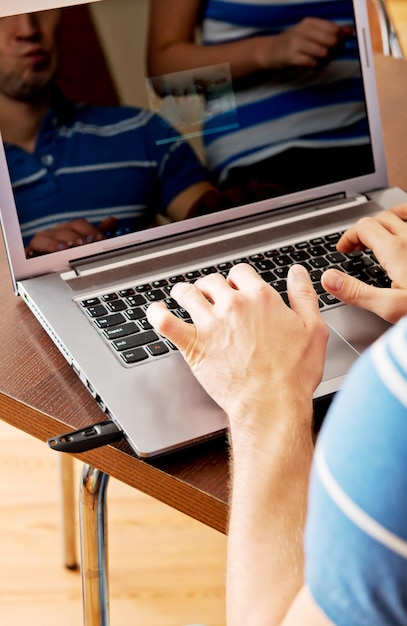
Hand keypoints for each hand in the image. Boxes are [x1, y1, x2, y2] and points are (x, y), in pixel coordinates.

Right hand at [25, 216, 119, 255]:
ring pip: (46, 235)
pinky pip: (32, 247)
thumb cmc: (69, 258)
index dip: (91, 230)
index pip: (79, 224)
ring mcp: (41, 243)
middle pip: (64, 229)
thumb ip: (98, 233)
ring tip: (70, 248)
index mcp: (68, 230)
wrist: (48, 272)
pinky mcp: (30, 253)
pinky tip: (56, 251)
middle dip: (78, 237)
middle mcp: (54, 234)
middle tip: (89, 245)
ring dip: (58, 240)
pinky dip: (43, 247)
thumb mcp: (86, 247)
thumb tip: (113, 220)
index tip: (102, 240)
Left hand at [147, 263, 327, 440]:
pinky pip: (165, 322)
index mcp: (261, 298)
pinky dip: (156, 314)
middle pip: (211, 281)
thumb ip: (303, 296)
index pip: (240, 273)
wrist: (272, 404)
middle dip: (210, 287)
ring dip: (184, 293)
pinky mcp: (193, 345)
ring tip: (183, 297)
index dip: (237, 280)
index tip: (236, 289)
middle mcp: (233, 305)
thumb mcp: (313, 330)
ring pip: (186, 293)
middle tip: (210, 297)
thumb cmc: (293, 374)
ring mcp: (210, 324)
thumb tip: (297, 272)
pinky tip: (156, 311)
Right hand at [267, 17, 352, 68]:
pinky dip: (314, 65)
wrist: (271, 50)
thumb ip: (328, 31)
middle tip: (330, 53)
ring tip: (319, 58)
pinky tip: (312, 63)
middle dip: (334, 49)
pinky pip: (311, 62)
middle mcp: (303, 30)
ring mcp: (296, 43)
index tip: (339, 43)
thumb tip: (350, 31)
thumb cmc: (293, 42)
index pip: (333, 28)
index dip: (340, 38)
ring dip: (325, 58)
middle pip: (330, 40)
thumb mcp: (309, 32)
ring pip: (322, 52)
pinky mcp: (291, 57)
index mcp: (309, 22)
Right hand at [322, 204, 406, 322]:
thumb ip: (356, 291)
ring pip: (402, 213)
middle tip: (357, 246)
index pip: (363, 228)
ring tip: (380, 232)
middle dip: (363, 230)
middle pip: (380, 219)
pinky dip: (406, 218)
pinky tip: (405, 230)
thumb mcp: (390, 307)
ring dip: (386, 219)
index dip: (348, 237)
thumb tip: (328, 279)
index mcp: (396, 251)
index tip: (344, 249)